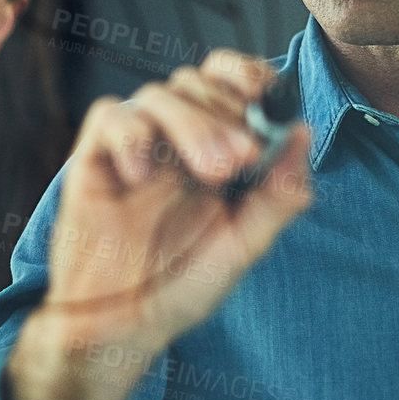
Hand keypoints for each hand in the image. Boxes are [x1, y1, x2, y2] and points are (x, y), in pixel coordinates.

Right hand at [6, 50, 311, 399]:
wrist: (122, 326)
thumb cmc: (180, 286)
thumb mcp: (242, 245)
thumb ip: (278, 195)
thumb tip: (303, 134)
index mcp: (213, 148)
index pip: (229, 82)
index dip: (247, 74)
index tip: (264, 92)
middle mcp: (173, 140)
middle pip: (197, 83)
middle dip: (226, 113)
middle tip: (242, 160)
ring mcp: (135, 146)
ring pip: (159, 94)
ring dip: (192, 124)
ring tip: (212, 172)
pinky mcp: (95, 158)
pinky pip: (111, 117)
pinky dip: (133, 136)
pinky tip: (142, 176)